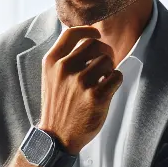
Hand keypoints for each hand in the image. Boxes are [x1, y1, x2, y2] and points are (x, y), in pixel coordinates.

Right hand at [38, 26, 123, 153]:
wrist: (56, 136)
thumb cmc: (57, 105)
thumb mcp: (50, 77)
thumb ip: (63, 58)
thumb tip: (86, 37)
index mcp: (52, 61)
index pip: (72, 33)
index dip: (88, 30)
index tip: (97, 35)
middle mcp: (65, 69)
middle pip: (95, 44)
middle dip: (105, 51)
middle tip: (107, 62)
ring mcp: (81, 82)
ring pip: (108, 60)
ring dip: (110, 68)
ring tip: (104, 79)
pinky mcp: (96, 96)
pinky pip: (117, 76)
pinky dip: (116, 80)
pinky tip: (109, 88)